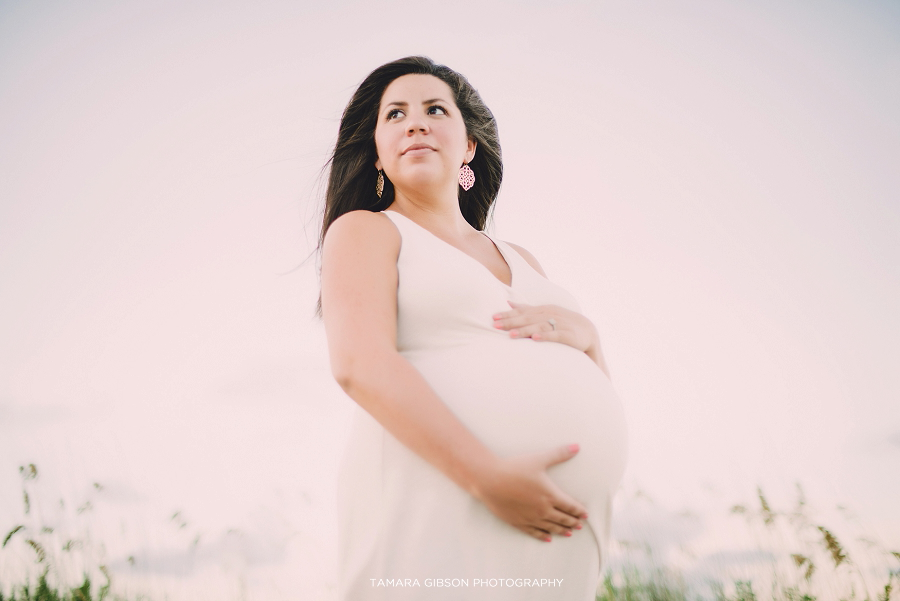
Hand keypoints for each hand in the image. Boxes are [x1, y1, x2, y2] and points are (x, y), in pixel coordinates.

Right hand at [470, 444, 587, 541]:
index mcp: (550, 495)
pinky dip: (543, 536)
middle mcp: (543, 510)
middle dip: (573, 522)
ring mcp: (531, 518)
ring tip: (569, 533)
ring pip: (551, 527)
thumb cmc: (514, 468)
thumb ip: (559, 454)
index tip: (585, 514)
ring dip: (562, 530)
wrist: (490, 480)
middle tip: (580, 525)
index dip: (579, 511)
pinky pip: (535, 532)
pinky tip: (548, 538)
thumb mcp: (539, 459)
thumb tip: (577, 446)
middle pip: (563, 518)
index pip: (570, 506)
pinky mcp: (518, 522)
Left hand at [492, 301, 598, 354]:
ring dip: (525, 330)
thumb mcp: (544, 314)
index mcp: (543, 310)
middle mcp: (550, 315)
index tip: (493, 317)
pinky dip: (545, 336)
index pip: (522, 311)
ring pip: (539, 326)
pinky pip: (555, 335)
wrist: (588, 332)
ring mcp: (559, 324)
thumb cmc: (562, 323)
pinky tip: (534, 339)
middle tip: (496, 325)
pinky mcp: (568, 335)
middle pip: (528, 318)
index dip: (508, 314)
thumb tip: (509, 303)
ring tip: (511, 335)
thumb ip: (527, 309)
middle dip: (511, 322)